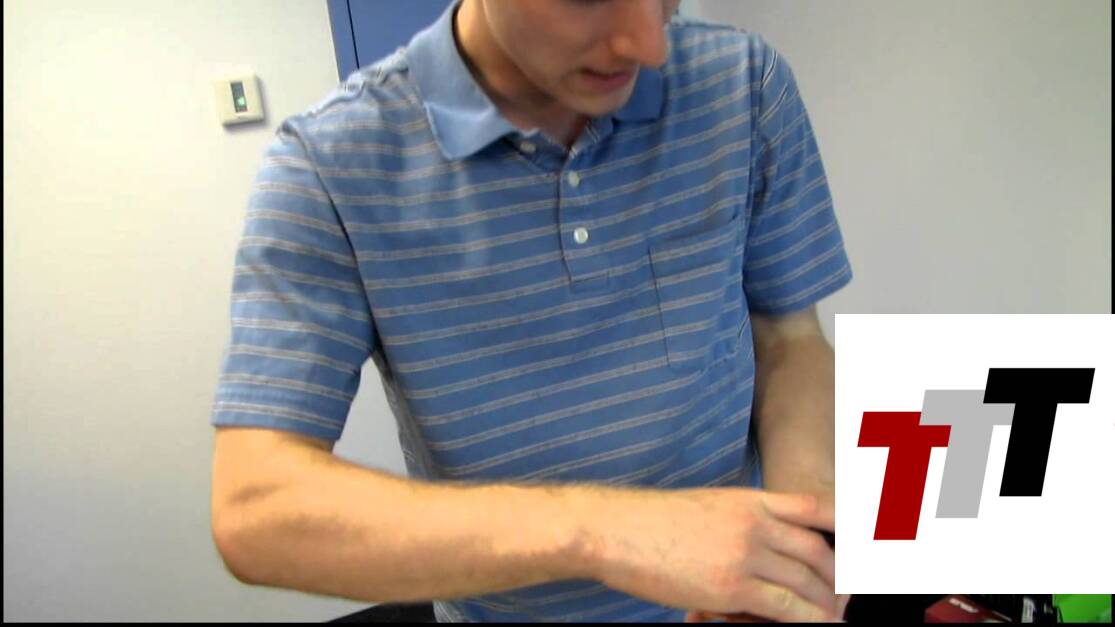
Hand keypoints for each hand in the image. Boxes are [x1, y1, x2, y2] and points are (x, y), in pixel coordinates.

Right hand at [585, 487, 840, 621]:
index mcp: (749, 499)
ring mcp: (746, 554)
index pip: (815, 506)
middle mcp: (756, 523)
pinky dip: (809, 622)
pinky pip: (787, 609)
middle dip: (840, 579)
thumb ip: (738, 520)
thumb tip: (759, 542)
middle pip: (819, 551)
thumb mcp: (704, 507)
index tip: (868, 539)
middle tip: (846, 597)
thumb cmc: (648, 521)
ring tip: (833, 619)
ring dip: (827, 606)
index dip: (849, 522)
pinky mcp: (733, 587)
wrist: (615, 529)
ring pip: (809, 583)